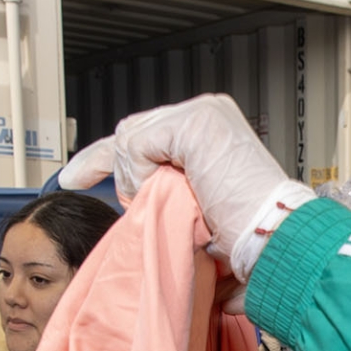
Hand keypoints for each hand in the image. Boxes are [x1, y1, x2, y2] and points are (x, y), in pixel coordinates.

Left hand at [58, 95, 310, 273]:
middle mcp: (207, 112)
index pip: (145, 132)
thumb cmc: (250, 235)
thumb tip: (137, 200)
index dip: (106, 158)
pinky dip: (141, 175)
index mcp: (211, 128)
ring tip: (166, 202)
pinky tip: (167, 191)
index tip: (74, 177)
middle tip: (129, 202)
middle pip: (130, 132)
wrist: (276, 238)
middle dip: (118, 172)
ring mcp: (201, 113)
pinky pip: (136, 146)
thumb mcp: (200, 205)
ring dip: (135, 179)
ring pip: (128, 139)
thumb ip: (170, 189)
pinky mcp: (193, 125)